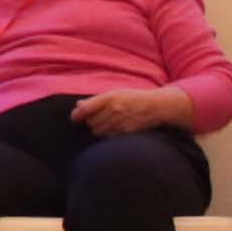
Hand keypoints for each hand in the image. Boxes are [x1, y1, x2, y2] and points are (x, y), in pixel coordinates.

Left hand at [74, 87, 190, 136]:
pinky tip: (111, 128)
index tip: (75, 117)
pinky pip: (107, 137)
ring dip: (97, 128)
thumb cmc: (134, 98)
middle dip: (89, 121)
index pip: (85, 109)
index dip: (77, 114)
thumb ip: (97, 100)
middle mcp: (114, 110)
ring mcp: (120, 123)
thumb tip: (79, 106)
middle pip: (90, 122)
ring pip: (97, 131)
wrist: (156, 107)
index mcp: (110, 98)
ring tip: (105, 122)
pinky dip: (106, 134)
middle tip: (95, 117)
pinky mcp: (125, 133)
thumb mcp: (115, 93)